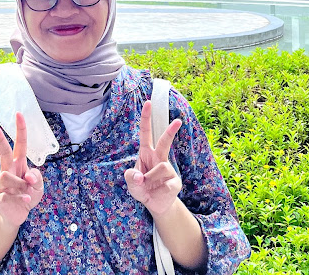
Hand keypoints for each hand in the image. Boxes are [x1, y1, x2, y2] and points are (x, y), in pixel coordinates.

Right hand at [0, 112, 43, 228]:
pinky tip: (26, 201)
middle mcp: (9, 170)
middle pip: (3, 151)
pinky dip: (21, 198)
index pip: (20, 143)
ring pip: (6, 176)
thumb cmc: (28, 195)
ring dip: (20, 185)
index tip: (19, 114)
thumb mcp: (39, 186)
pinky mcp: (0, 198)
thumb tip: (27, 175)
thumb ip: (37, 177)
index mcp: (19, 164)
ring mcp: (2, 184)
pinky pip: (8, 195)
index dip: (20, 129)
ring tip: (28, 193)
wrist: (17, 216)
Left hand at [125, 100, 182, 217]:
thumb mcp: (131, 184)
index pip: (145, 132)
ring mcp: (168, 169)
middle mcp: (158, 157)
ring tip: (147, 187)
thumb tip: (139, 176)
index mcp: (145, 153)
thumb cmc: (141, 188)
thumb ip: (131, 178)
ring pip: (161, 168)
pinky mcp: (175, 182)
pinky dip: (158, 190)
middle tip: (178, 121)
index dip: (146, 118)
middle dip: (170, 131)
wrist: (155, 205)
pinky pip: (167, 184)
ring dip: (150, 179)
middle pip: (164, 142)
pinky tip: (158, 193)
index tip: (148, 103)